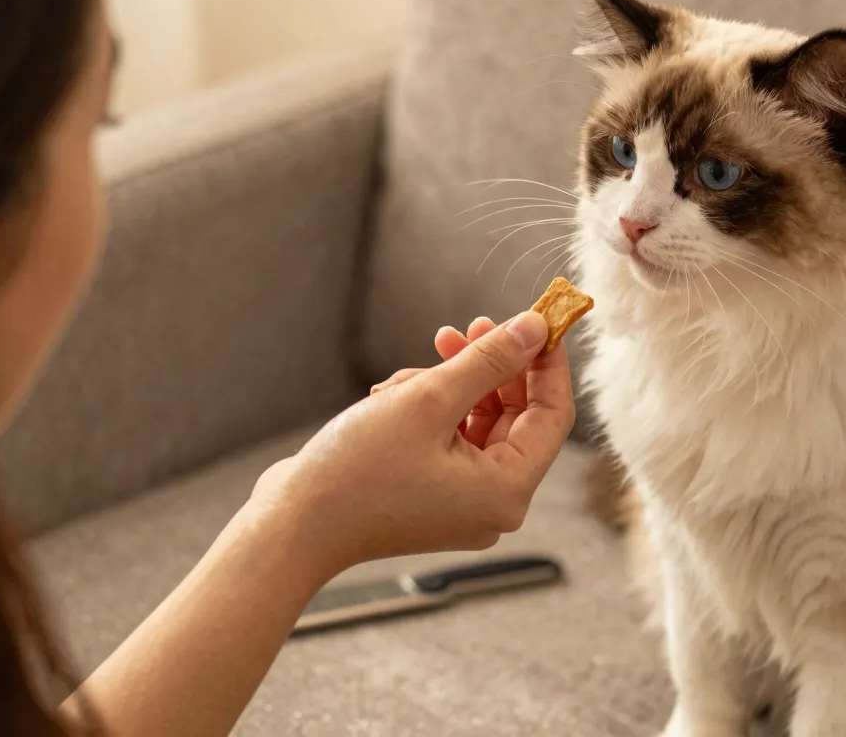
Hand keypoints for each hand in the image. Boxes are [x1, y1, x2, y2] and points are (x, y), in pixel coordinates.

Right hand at [253, 311, 575, 579]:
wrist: (291, 524)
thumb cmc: (358, 469)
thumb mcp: (430, 399)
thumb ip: (489, 361)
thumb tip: (536, 329)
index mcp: (507, 489)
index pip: (553, 414)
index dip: (547, 363)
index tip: (537, 319)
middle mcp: (493, 503)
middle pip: (516, 418)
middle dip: (490, 369)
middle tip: (467, 327)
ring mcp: (462, 503)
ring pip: (478, 423)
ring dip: (450, 387)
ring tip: (410, 373)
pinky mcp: (432, 497)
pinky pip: (451, 441)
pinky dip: (430, 412)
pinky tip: (392, 397)